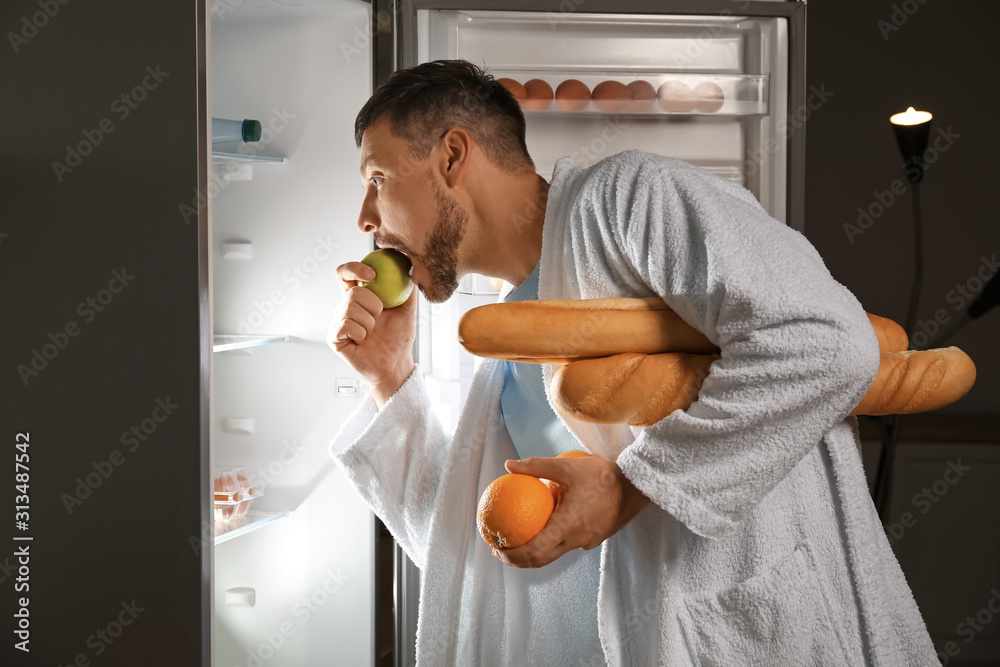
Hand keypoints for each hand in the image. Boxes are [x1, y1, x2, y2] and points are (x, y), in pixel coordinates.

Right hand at [328, 261, 416, 405]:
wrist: (396, 363)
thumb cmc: (399, 338)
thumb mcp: (407, 308)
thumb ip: (407, 285)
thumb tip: (409, 261)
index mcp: (359, 297)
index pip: (345, 273)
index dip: (354, 268)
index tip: (373, 274)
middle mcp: (345, 307)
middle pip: (352, 292)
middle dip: (373, 305)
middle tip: (379, 317)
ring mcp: (337, 322)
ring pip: (349, 308)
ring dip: (369, 322)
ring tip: (372, 332)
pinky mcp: (333, 337)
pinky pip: (345, 326)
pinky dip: (361, 333)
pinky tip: (363, 341)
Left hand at [492, 455, 650, 567]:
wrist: (637, 486)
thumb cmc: (602, 475)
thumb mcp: (566, 465)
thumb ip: (536, 466)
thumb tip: (508, 465)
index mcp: (566, 527)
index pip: (533, 552)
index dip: (511, 556)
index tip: (496, 548)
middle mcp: (576, 541)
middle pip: (541, 560)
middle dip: (518, 558)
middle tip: (501, 547)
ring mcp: (587, 542)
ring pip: (555, 553)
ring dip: (535, 550)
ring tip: (520, 536)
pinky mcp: (595, 538)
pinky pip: (568, 543)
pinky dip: (552, 540)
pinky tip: (548, 522)